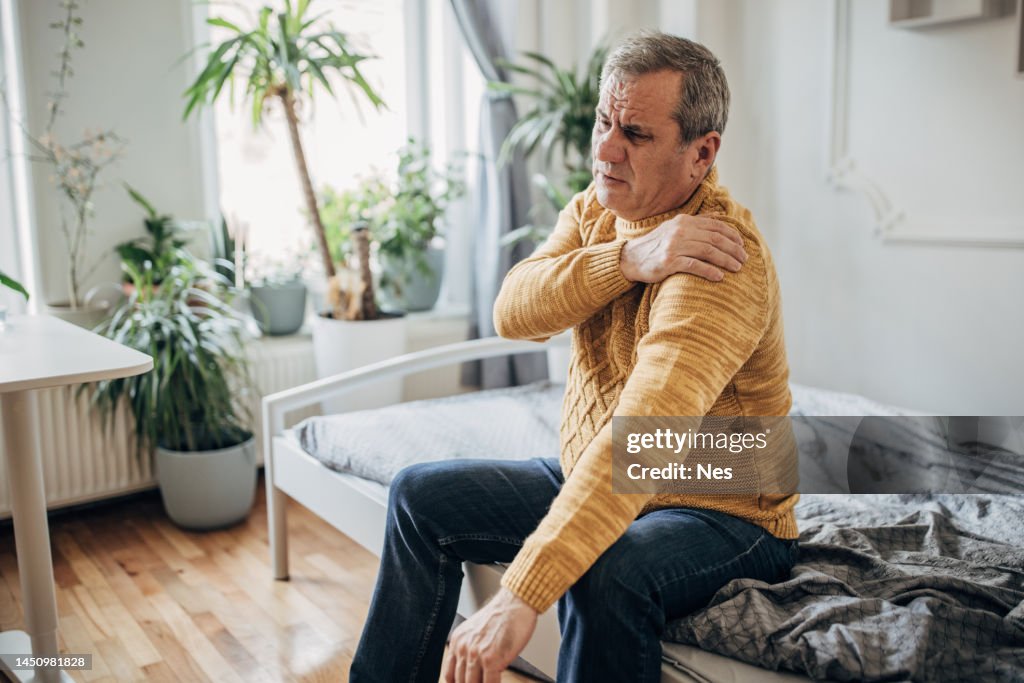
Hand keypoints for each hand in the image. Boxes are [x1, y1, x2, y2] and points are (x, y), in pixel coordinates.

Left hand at [443, 587, 537, 682]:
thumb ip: (470, 649)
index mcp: (457, 641)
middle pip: (461, 682)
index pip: (450, 675)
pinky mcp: (491, 659)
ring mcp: (476, 654)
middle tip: (481, 682)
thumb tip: (473, 671)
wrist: (515, 603)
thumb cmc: (502, 616)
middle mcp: (463, 648)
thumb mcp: (476, 632)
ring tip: (491, 681)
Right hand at [619, 215, 747, 283]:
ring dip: (726, 260)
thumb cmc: (656, 245)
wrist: (630, 259)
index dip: (732, 235)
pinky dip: (709, 271)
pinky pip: (695, 266)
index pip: (715, 226)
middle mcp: (680, 231)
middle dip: (733, 249)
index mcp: (684, 221)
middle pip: (715, 239)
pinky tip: (719, 277)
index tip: (742, 246)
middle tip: (744, 259)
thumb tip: (719, 215)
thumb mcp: (674, 228)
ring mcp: (674, 246)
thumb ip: (696, 222)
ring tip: (737, 268)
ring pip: (708, 251)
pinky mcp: (669, 262)